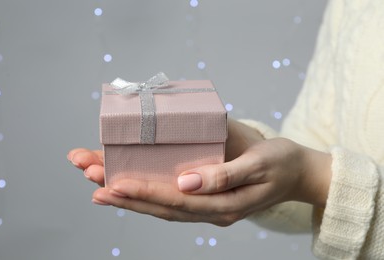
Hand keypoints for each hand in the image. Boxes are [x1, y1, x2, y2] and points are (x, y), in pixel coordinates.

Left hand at [68, 119, 331, 225]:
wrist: (299, 172)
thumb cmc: (281, 162)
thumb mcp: (259, 163)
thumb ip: (224, 175)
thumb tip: (186, 182)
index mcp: (224, 204)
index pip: (175, 200)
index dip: (143, 192)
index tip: (113, 182)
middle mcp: (211, 210)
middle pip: (161, 206)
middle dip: (125, 194)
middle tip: (92, 180)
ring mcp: (208, 207)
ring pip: (163, 206)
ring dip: (131, 197)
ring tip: (98, 185)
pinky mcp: (207, 198)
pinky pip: (172, 201)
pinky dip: (148, 196)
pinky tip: (129, 190)